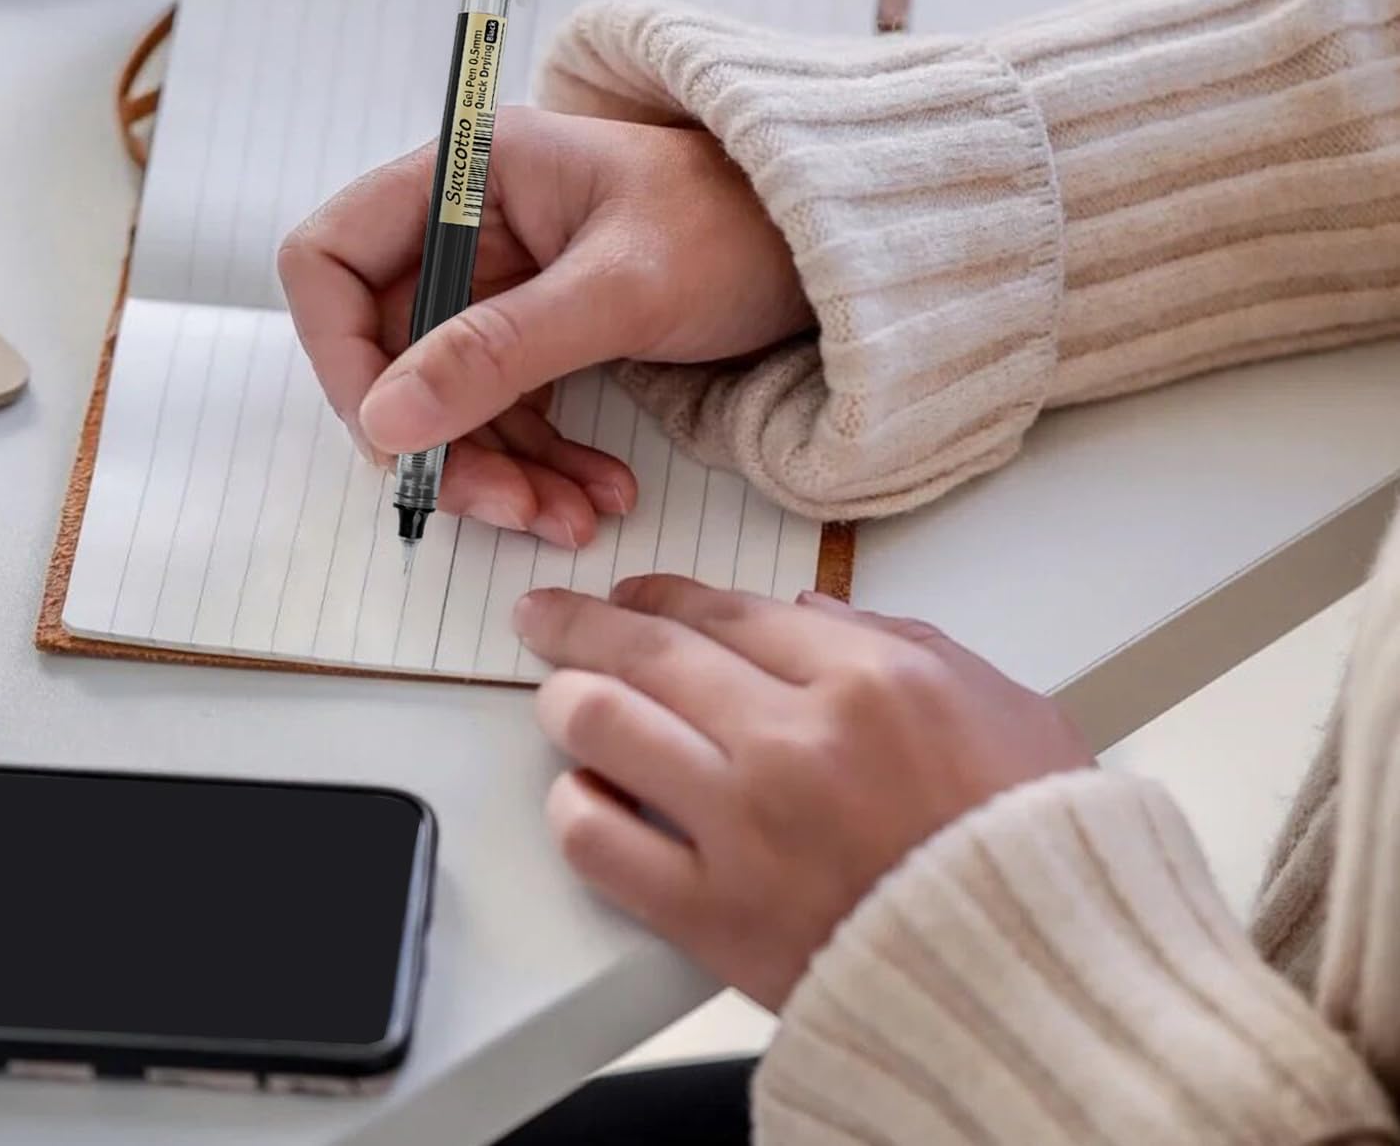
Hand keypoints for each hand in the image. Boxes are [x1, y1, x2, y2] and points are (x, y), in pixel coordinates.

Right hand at [279, 106, 809, 547]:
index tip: (389, 434)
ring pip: (450, 400)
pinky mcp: (544, 337)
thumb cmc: (740, 229)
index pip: (334, 259)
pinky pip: (508, 416)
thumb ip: (499, 350)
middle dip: (441, 440)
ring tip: (571, 519)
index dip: (340, 351)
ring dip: (498, 472)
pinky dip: (541, 467)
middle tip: (500, 506)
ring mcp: (505, 288)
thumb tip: (382, 420)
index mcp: (468, 175)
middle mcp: (472, 229)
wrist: (830, 258)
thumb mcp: (619, 291)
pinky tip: (595, 497)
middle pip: (392, 350)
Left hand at [516, 579, 1092, 1009]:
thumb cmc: (1029, 845)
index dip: (659, 596)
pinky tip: (582, 795)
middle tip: (544, 617)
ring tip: (556, 697)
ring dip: (565, 699)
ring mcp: (745, 826)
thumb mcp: (997, 703)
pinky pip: (600, 843)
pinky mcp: (713, 915)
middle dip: (578, 622)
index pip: (723, 611)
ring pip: (604, 726)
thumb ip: (895, 639)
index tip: (631, 598)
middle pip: (647, 651)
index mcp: (868, 679)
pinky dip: (575, 807)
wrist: (1038, 987)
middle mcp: (794, 739)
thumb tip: (805, 609)